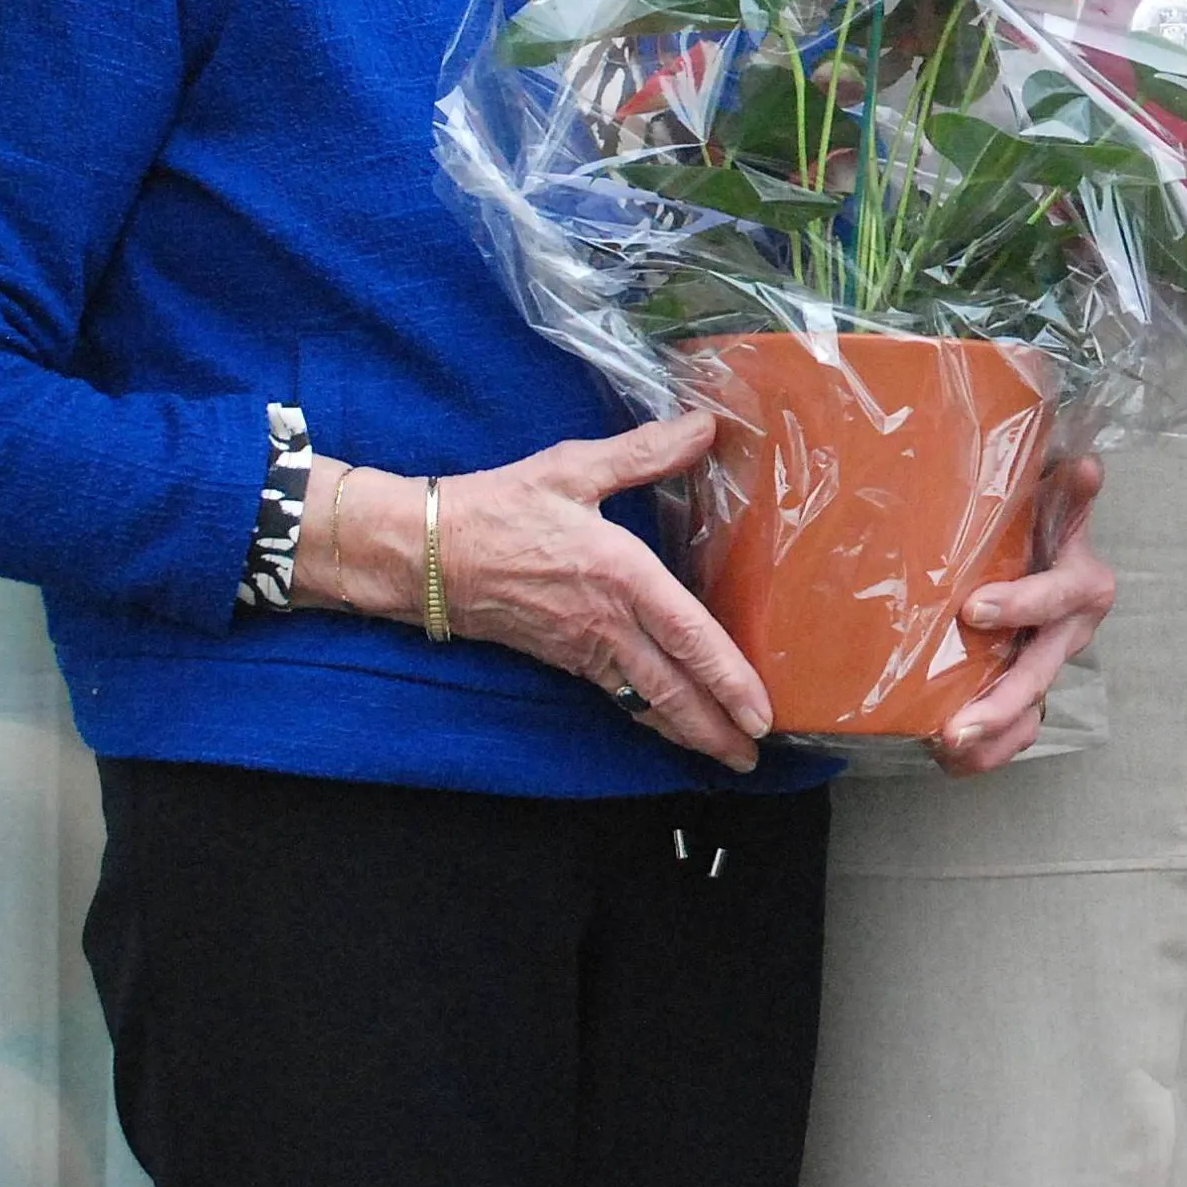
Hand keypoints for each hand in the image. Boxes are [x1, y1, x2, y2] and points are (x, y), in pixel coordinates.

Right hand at [309, 416, 775, 771]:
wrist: (426, 555)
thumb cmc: (500, 507)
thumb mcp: (573, 468)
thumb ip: (643, 452)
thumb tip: (705, 426)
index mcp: (620, 575)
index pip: (687, 636)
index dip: (727, 678)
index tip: (759, 713)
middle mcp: (607, 622)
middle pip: (672, 690)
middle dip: (716, 729)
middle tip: (754, 759)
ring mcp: (583, 648)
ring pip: (645, 702)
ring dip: (688, 732)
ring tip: (726, 755)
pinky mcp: (563, 658)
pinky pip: (617, 695)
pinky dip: (650, 716)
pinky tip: (667, 724)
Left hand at [933, 456, 1112, 776]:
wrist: (1043, 543)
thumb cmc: (1040, 515)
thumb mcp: (1053, 494)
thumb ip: (1066, 486)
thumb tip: (1088, 465)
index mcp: (1082, 584)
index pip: (1055, 597)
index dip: (1019, 605)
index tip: (972, 610)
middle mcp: (1071, 631)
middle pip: (1039, 674)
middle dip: (1000, 705)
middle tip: (955, 730)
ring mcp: (1048, 664)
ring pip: (1031, 713)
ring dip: (993, 740)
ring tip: (949, 755)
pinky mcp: (1027, 687)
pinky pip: (1015, 731)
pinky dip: (988, 751)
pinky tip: (950, 760)